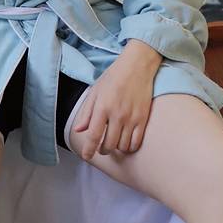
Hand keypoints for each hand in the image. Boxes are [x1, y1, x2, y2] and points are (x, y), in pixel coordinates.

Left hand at [72, 41, 161, 160]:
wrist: (138, 65)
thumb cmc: (114, 76)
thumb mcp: (96, 91)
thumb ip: (87, 112)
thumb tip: (79, 130)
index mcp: (102, 107)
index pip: (94, 136)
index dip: (88, 150)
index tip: (87, 156)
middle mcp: (117, 115)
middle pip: (109, 145)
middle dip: (103, 150)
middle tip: (102, 147)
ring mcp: (132, 117)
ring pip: (123, 146)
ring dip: (117, 148)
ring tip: (115, 142)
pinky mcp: (143, 118)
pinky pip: (136, 142)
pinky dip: (130, 147)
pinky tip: (127, 142)